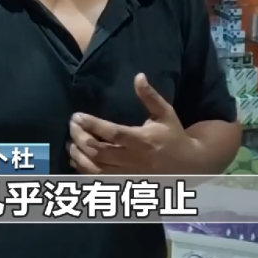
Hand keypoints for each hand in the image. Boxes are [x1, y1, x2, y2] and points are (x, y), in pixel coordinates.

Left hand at [67, 73, 201, 174]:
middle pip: (99, 152)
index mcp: (142, 140)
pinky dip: (83, 170)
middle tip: (71, 126)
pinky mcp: (124, 182)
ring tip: (69, 142)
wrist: (187, 165)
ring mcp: (127, 173)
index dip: (93, 125)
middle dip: (80, 138)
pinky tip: (75, 159)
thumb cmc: (173, 136)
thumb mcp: (165, 113)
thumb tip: (138, 76)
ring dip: (78, 156)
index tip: (77, 116)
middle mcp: (133, 159)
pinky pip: (99, 180)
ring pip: (96, 168)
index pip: (113, 133)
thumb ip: (150, 96)